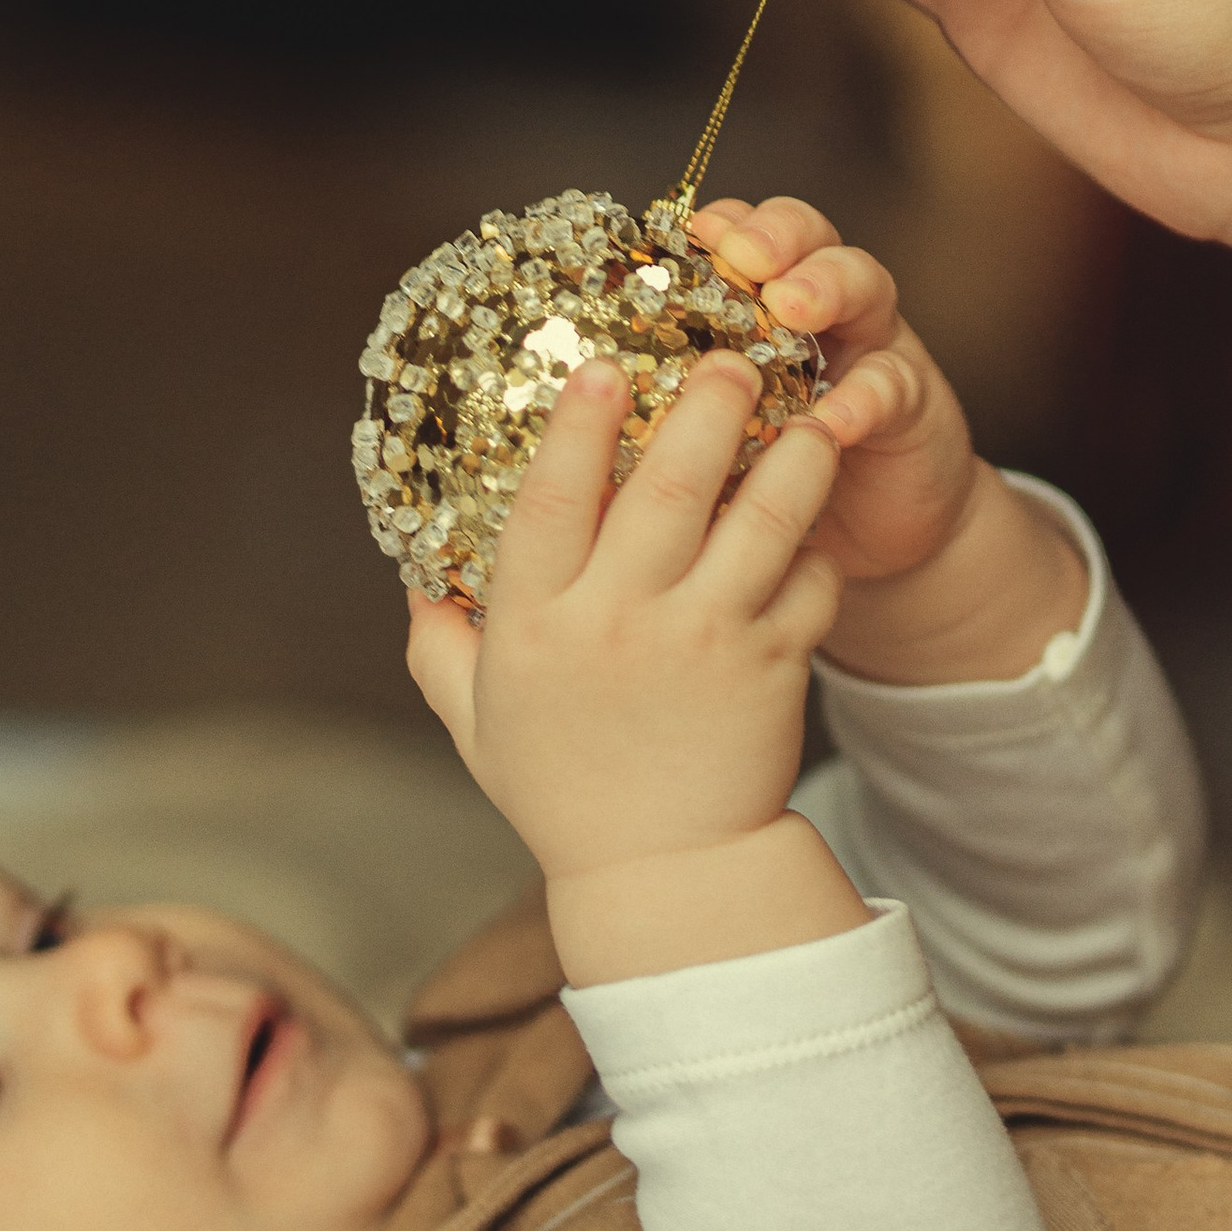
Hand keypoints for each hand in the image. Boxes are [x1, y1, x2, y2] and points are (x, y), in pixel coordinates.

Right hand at [404, 353, 866, 979]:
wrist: (666, 875)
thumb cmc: (563, 791)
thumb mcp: (475, 722)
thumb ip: (439, 646)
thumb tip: (412, 574)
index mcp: (536, 627)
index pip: (548, 503)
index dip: (576, 426)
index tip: (602, 364)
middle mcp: (618, 626)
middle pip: (667, 489)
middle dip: (703, 408)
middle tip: (730, 355)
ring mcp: (704, 645)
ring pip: (758, 521)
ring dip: (786, 455)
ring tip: (806, 409)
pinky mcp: (774, 668)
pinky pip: (808, 581)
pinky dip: (818, 542)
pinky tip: (819, 506)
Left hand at [686, 193, 973, 588]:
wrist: (869, 537)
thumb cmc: (764, 480)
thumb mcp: (709, 430)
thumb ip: (664, 398)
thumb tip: (571, 397)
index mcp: (758, 303)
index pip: (739, 234)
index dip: (718, 224)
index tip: (686, 232)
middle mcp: (819, 306)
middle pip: (806, 235)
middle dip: (776, 234)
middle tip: (745, 256)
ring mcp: (872, 343)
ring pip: (863, 283)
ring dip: (826, 285)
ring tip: (792, 306)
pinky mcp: (913, 400)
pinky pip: (894, 384)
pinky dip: (865, 396)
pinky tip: (833, 418)